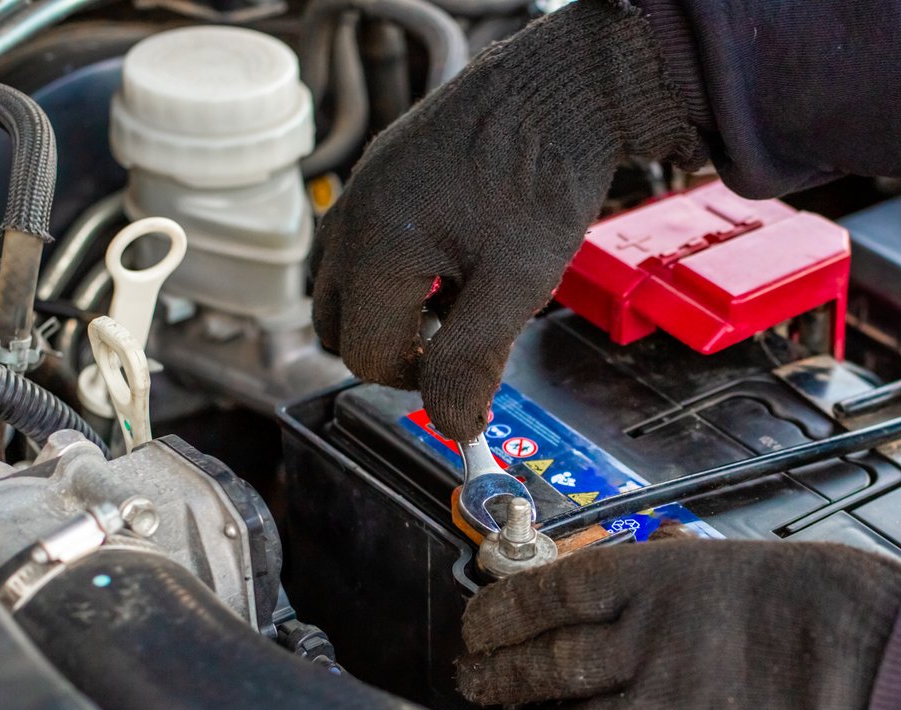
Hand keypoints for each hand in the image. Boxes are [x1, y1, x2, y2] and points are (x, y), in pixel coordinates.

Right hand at [309, 0, 702, 440]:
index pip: (365, 356)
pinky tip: (463, 255)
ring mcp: (361, 192)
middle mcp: (352, 218)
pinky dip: (404, 273)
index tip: (470, 378)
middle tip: (462, 344)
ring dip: (398, 313)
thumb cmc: (543, 178)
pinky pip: (368, 246)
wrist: (561, 92)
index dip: (419, 384)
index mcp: (375, 248)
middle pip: (339, 326)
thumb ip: (473, 359)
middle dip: (395, 351)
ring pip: (350, 288)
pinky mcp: (381, 175)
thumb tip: (451, 425)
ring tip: (468, 295)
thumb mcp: (517, 284)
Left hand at [461, 541, 900, 709]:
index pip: (542, 595)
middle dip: (494, 678)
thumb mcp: (749, 568)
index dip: (498, 614)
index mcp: (653, 585)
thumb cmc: (844, 614)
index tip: (476, 626)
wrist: (893, 689)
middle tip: (477, 681)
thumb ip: (677, 588)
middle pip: (535, 669)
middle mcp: (636, 652)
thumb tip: (634, 601)